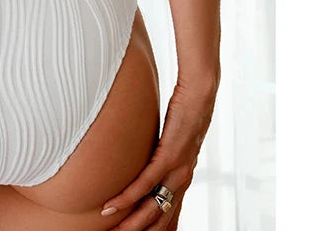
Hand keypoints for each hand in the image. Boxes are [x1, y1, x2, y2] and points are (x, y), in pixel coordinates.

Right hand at [101, 76, 218, 229]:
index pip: (170, 216)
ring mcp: (178, 169)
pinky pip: (145, 183)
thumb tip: (143, 154)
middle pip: (161, 219)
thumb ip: (159, 151)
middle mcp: (182, 179)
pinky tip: (112, 206)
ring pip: (153, 208)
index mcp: (183, 177)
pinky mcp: (170, 155)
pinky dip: (127, 197)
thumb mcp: (172, 137)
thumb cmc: (185, 110)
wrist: (200, 94)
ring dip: (130, 223)